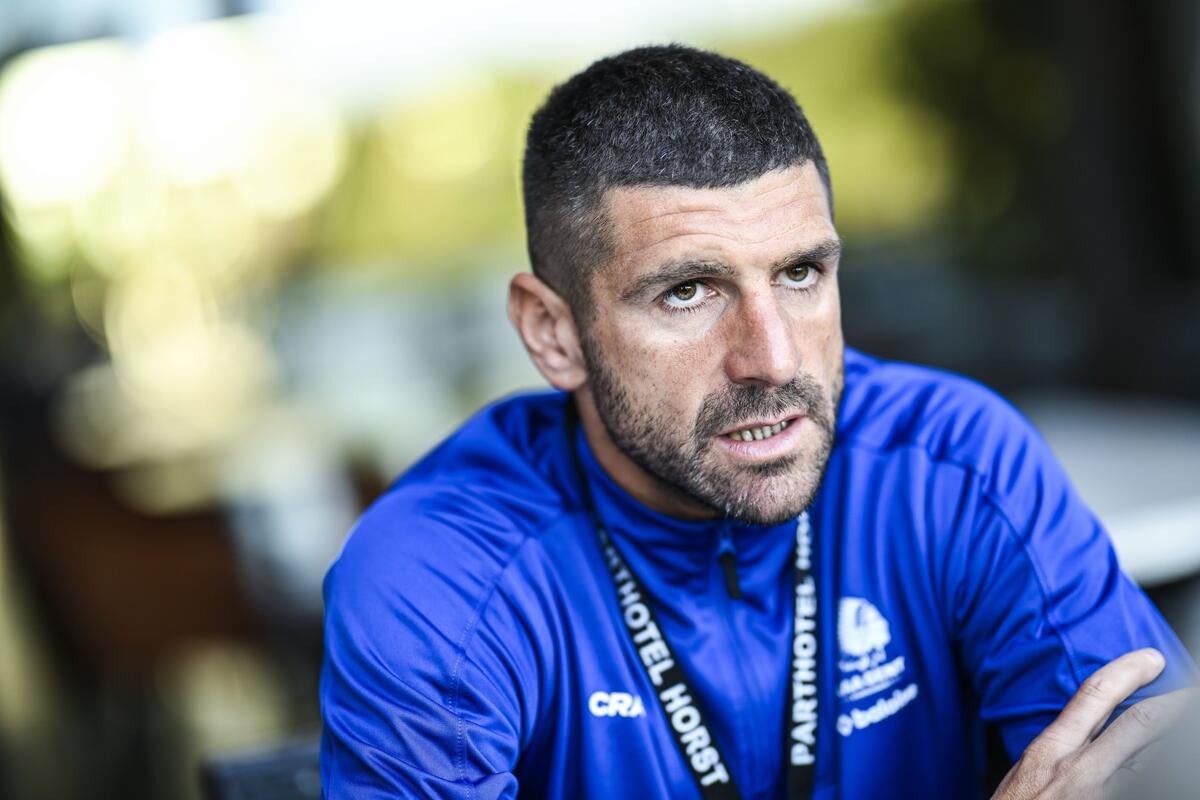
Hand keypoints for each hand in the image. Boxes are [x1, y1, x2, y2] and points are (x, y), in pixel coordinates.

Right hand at [992, 648, 1191, 799]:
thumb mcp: (1025, 773)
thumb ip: (1056, 751)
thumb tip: (1086, 731)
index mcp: (1051, 749)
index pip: (1094, 694)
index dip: (1127, 671)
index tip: (1150, 659)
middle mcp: (1079, 769)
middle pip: (1140, 723)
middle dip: (1176, 705)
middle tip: (1195, 694)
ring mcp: (1099, 795)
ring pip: (1156, 760)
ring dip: (1178, 744)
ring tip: (1191, 733)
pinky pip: (1149, 788)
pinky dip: (1166, 775)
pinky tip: (1177, 769)